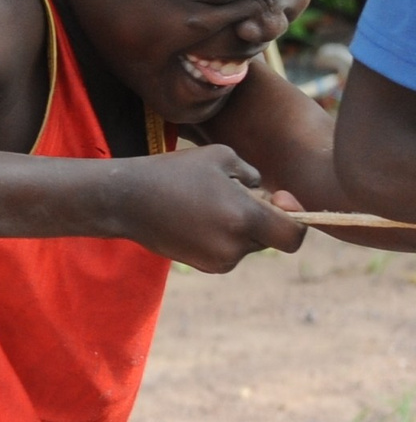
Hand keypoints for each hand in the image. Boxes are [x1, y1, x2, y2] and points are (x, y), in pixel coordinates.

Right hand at [111, 144, 304, 270]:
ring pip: (248, 245)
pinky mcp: (202, 266)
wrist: (125, 200)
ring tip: (208, 204)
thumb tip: (268, 193)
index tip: (278, 199)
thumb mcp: (222, 156)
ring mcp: (217, 260)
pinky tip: (196, 218)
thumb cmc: (174, 172)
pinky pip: (228, 252)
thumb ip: (255, 175)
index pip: (295, 235)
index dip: (296, 219)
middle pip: (271, 238)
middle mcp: (234, 246)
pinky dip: (222, 237)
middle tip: (234, 195)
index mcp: (244, 218)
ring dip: (240, 228)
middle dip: (263, 219)